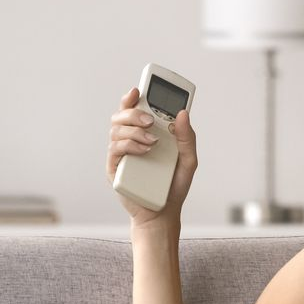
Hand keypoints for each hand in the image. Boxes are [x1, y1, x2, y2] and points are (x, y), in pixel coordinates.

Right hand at [106, 86, 196, 228]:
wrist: (163, 213)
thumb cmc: (173, 186)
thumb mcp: (188, 159)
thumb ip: (186, 137)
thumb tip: (182, 114)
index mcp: (146, 135)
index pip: (134, 110)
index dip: (132, 98)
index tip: (138, 90)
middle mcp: (130, 141)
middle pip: (120, 116)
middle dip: (133, 112)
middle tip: (149, 121)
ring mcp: (121, 155)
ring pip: (116, 130)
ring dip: (134, 130)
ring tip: (151, 141)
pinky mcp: (115, 168)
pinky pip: (115, 149)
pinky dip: (130, 145)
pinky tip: (144, 150)